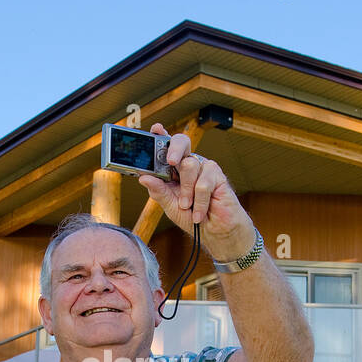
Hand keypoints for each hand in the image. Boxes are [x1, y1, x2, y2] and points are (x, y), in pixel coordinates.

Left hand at [137, 122, 256, 262]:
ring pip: (190, 166)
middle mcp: (188, 164)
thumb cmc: (191, 217)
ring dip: (186, 191)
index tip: (155, 130)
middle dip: (174, 148)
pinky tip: (199, 213)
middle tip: (170, 161)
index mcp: (173, 168)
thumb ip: (158, 191)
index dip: (161, 135)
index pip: (166, 147)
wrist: (214, 232)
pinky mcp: (217, 175)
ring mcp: (203, 168)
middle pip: (181, 142)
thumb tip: (144, 178)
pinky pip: (203, 183)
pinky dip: (199, 201)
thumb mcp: (170, 206)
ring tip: (186, 207)